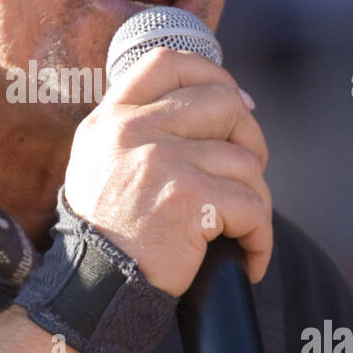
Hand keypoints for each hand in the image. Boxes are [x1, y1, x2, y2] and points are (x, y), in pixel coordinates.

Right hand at [63, 47, 271, 296]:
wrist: (92, 290)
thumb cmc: (107, 232)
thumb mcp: (102, 162)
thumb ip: (140, 127)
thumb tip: (225, 101)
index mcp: (112, 118)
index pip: (168, 62)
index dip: (212, 74)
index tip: (234, 104)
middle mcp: (133, 130)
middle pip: (223, 103)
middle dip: (250, 138)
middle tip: (246, 173)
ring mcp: (161, 160)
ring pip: (245, 160)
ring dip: (255, 199)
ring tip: (241, 227)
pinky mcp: (188, 198)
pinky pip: (252, 206)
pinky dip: (259, 236)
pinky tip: (248, 258)